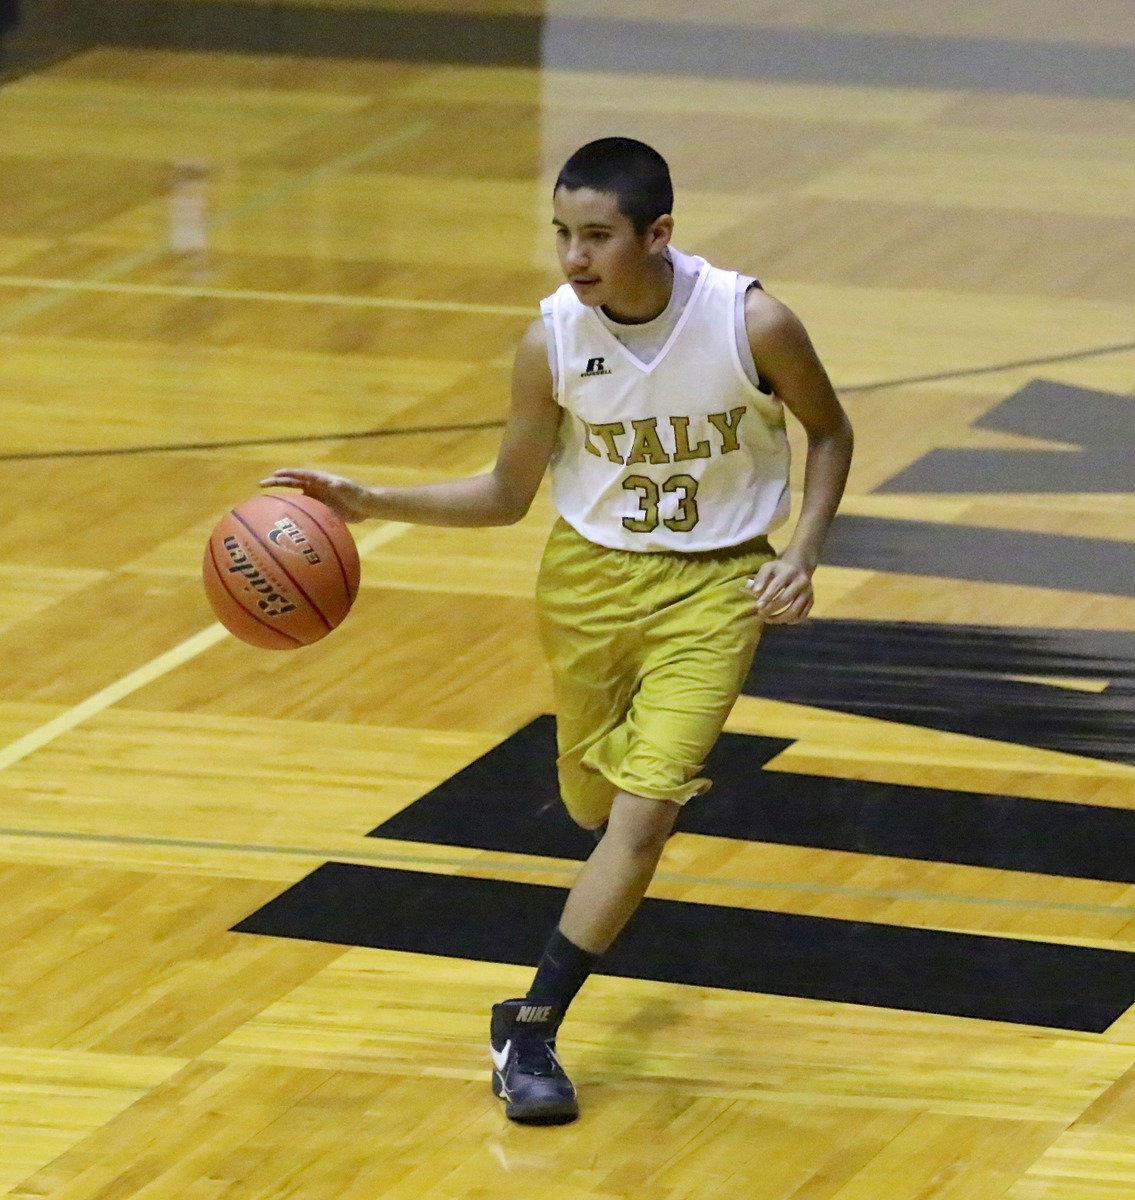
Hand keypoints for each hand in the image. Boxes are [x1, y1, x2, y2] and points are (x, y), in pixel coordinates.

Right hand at [259, 468, 373, 522]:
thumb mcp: (350, 490)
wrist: (365, 506)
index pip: (300, 474)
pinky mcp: (317, 508)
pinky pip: (301, 510)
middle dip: (276, 482)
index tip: (275, 473)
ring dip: (280, 498)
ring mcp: (314, 497)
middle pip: (291, 483)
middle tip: (260, 485)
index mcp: (320, 479)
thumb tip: (334, 482)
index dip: (288, 474)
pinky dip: (291, 512)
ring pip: (293, 497)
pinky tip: (280, 521)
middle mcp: (314, 487)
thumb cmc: (359, 495)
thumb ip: (342, 486)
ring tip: (263, 503)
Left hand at [744, 557, 813, 623]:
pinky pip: (802, 615)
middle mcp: (801, 581)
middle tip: (760, 614)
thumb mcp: (768, 568)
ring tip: (768, 619)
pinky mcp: (812, 600)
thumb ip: (760, 578)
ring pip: (795, 610)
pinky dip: (792, 620)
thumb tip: (754, 591)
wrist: (799, 567)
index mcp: (789, 572)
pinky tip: (782, 620)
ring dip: (780, 618)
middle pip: (785, 599)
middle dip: (771, 609)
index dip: (766, 597)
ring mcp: (808, 591)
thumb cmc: (779, 569)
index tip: (758, 606)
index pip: (776, 586)